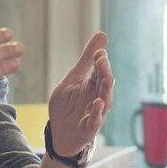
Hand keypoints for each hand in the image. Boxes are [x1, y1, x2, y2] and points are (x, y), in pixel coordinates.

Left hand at [47, 32, 114, 156]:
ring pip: (105, 100)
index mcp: (93, 84)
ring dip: (106, 90)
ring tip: (108, 78)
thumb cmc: (67, 105)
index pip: (99, 70)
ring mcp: (96, 113)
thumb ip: (87, 59)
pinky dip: (97, 112)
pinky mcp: (90, 128)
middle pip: (104, 83)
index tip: (99, 52)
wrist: (59, 133)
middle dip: (104, 72)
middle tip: (101, 60)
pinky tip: (97, 102)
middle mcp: (98, 97)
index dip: (100, 62)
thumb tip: (102, 34)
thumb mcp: (72, 78)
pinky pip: (95, 120)